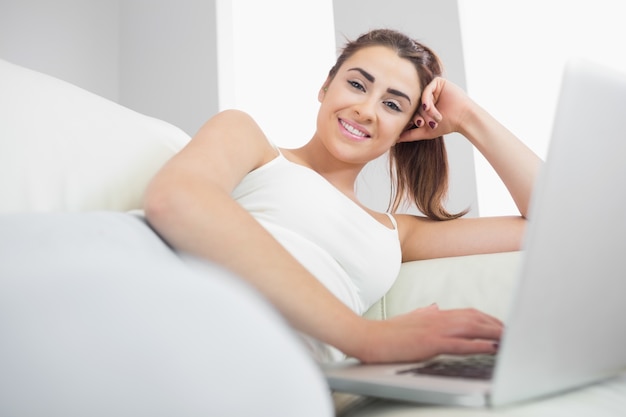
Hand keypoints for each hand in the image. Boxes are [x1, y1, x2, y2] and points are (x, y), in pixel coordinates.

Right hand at [355, 304, 501, 363]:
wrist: (367, 337)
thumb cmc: (387, 332)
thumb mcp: (410, 319)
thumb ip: (425, 313)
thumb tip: (436, 307)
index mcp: (435, 314)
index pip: (469, 313)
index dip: (489, 319)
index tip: (502, 326)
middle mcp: (438, 317)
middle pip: (476, 318)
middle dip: (498, 325)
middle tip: (514, 333)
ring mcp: (434, 329)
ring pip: (472, 328)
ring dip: (494, 333)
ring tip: (510, 339)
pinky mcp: (430, 343)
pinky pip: (460, 344)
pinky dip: (478, 345)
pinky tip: (491, 348)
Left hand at [398, 77, 473, 142]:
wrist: (463, 118)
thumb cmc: (447, 125)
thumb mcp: (425, 131)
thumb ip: (410, 135)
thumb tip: (394, 140)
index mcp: (423, 106)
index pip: (411, 110)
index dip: (414, 119)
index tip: (420, 125)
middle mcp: (426, 96)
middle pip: (415, 104)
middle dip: (421, 116)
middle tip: (427, 123)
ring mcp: (432, 89)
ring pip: (420, 98)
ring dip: (426, 110)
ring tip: (435, 118)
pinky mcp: (438, 82)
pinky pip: (426, 90)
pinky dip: (427, 100)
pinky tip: (430, 107)